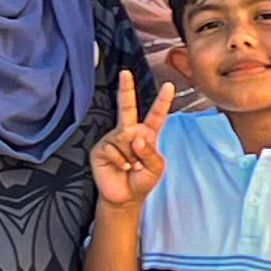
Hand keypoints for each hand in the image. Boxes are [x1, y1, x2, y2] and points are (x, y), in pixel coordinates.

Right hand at [91, 72, 174, 208]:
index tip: (169, 86)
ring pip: (125, 138)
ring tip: (131, 168)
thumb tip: (136, 138)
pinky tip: (121, 168)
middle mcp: (128, 132)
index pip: (155, 116)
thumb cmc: (142, 181)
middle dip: (126, 89)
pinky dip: (120, 161)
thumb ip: (150, 152)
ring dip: (132, 156)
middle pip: (127, 107)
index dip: (162, 101)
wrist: (124, 197)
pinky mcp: (101, 148)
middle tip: (125, 73)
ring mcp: (113, 139)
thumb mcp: (155, 169)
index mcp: (146, 134)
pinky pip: (113, 149)